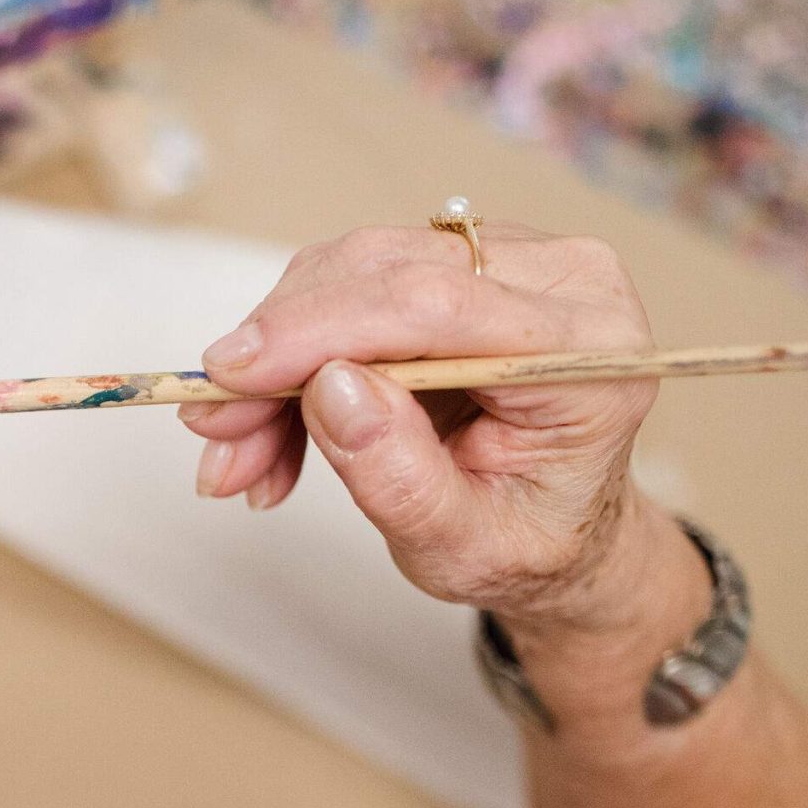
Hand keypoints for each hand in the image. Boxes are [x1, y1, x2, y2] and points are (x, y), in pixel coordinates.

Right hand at [181, 222, 658, 626]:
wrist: (557, 531)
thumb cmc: (525, 544)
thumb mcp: (465, 548)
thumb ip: (402, 478)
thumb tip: (329, 387)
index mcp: (591, 349)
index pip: (437, 304)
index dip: (321, 330)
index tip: (229, 376)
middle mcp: (561, 279)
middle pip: (385, 273)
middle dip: (281, 352)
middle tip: (216, 435)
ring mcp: (510, 259)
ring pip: (351, 273)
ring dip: (276, 361)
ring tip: (240, 454)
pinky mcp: (459, 263)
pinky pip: (349, 286)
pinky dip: (294, 356)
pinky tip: (269, 432)